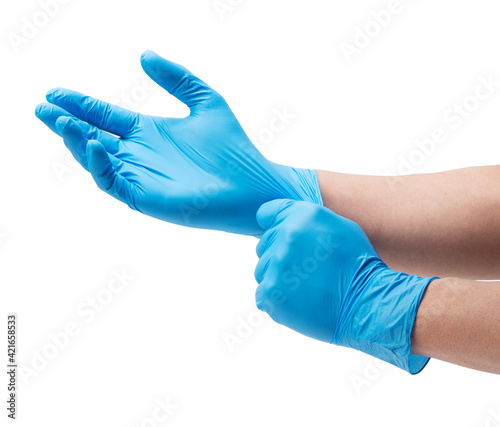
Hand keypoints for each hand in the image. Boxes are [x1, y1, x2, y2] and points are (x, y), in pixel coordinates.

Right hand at [35, 50, 321, 235]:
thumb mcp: (205, 100)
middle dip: (65, 123)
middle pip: (92, 138)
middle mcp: (139, 155)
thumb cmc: (234, 147)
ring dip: (75, 142)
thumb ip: (177, 78)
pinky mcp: (146, 197)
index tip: (55, 91)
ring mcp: (140, 177)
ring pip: (96, 161)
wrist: (253, 182)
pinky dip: (99, 165)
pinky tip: (93, 144)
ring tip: (60, 121)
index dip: (80, 104)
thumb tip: (144, 54)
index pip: (105, 116)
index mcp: (148, 132)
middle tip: (42, 107)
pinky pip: (113, 182)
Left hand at [254, 199, 435, 372]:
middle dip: (280, 254)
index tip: (288, 240)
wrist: (366, 302)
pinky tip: (299, 300)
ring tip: (305, 286)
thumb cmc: (356, 264)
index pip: (267, 214)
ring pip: (263, 269)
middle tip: (306, 269)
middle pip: (264, 244)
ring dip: (278, 277)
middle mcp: (286, 236)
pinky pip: (263, 292)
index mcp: (302, 216)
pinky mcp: (271, 293)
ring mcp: (276, 265)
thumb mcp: (338, 226)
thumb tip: (279, 221)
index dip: (276, 227)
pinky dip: (277, 298)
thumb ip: (305, 218)